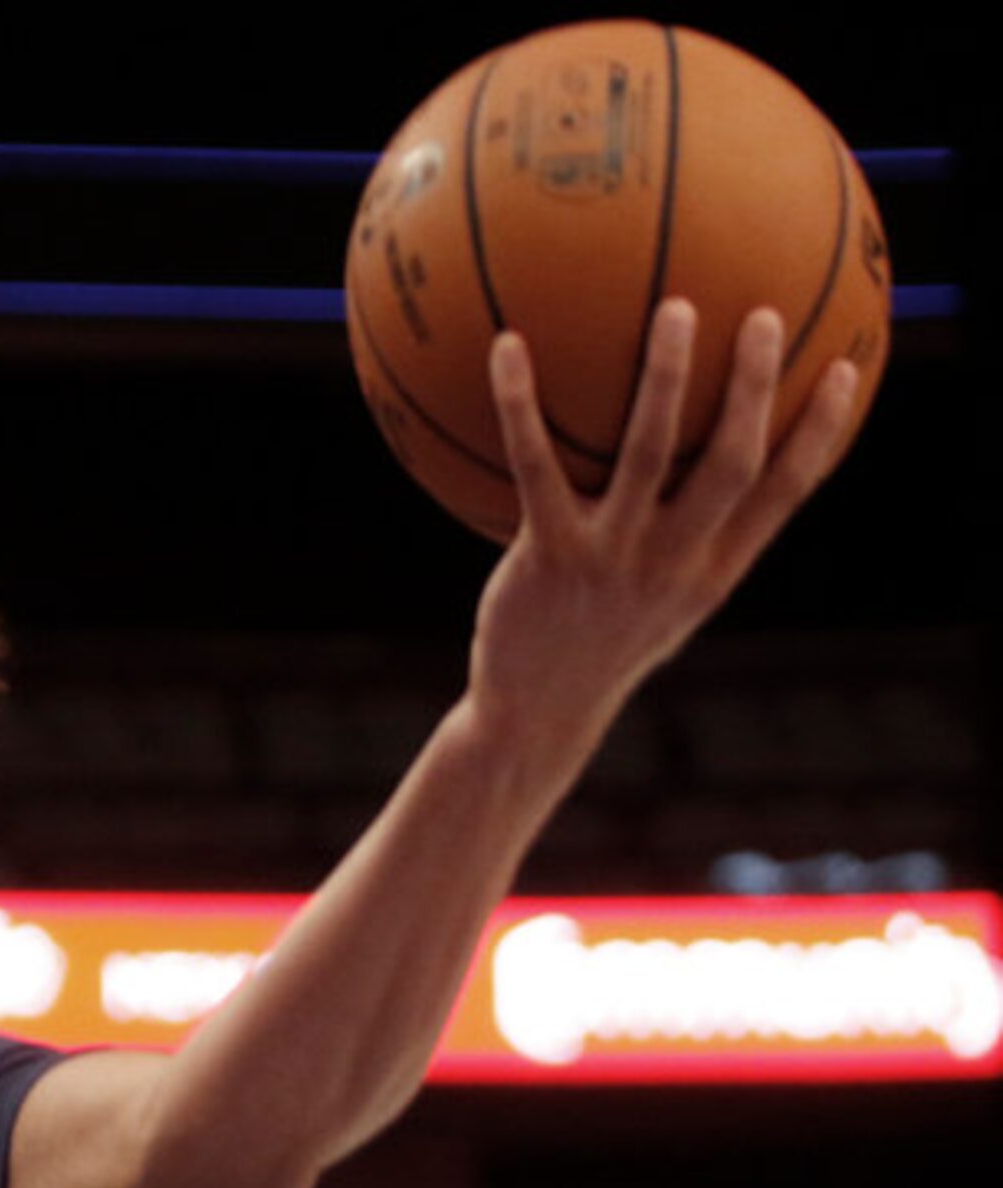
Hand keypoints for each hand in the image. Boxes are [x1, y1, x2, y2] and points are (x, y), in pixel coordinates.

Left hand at [468, 300, 862, 758]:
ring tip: (673, 308)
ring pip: (651, 453)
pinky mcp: (548, 556)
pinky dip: (520, 403)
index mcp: (716, 570)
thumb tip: (702, 467)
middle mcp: (676, 562)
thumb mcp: (663, 600)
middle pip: (735, 461)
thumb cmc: (600, 642)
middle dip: (756, 386)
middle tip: (763, 315)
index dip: (822, 429)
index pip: (788, 491)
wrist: (538, 712)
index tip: (847, 366)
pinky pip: (535, 466)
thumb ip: (692, 540)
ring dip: (666, 377)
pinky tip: (506, 346)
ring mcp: (614, 558)